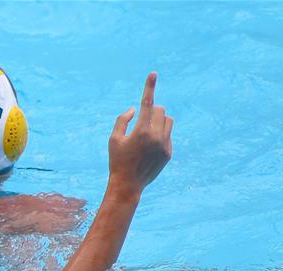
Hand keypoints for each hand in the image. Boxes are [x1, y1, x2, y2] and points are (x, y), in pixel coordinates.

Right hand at [107, 72, 172, 200]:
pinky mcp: (169, 153)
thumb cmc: (117, 160)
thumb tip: (133, 109)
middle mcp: (156, 137)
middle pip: (161, 110)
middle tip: (142, 120)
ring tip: (147, 132)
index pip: (147, 103)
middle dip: (152, 111)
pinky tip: (149, 147)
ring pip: (168, 121)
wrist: (128, 185)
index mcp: (141, 131)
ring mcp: (165, 145)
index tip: (153, 73)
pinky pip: (168, 135)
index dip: (149, 86)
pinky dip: (160, 135)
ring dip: (159, 121)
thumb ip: (122, 120)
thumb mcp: (114, 139)